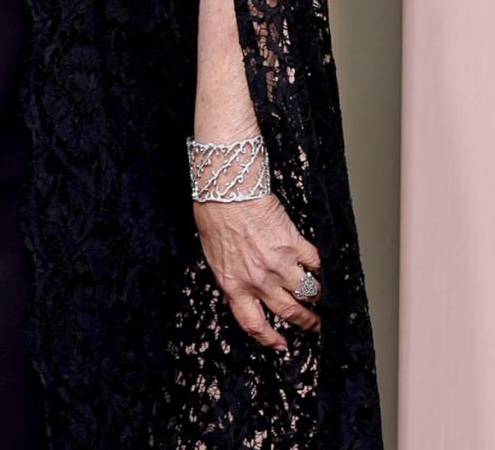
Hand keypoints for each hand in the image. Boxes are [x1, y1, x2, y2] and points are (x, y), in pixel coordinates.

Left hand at [194, 192, 321, 351]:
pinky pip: (314, 262)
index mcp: (234, 285)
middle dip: (305, 321)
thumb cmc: (213, 215)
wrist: (227, 189)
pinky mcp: (294, 243)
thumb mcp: (214, 256)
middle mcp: (259, 281)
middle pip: (289, 311)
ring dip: (316, 297)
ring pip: (308, 291)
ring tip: (321, 298)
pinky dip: (319, 266)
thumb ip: (231, 276)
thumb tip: (241, 287)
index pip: (254, 324)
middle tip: (315, 325)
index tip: (281, 344)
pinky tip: (319, 266)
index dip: (270, 338)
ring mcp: (279, 263)